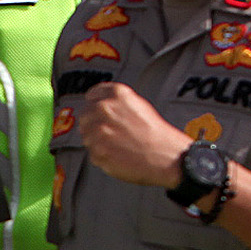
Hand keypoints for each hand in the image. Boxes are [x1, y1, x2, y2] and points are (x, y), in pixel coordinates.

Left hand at [74, 82, 191, 189]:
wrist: (165, 155)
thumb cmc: (155, 133)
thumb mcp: (138, 105)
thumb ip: (116, 103)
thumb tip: (100, 106)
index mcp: (116, 94)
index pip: (92, 95)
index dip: (96, 105)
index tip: (98, 112)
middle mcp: (104, 109)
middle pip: (85, 115)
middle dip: (94, 124)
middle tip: (111, 133)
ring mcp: (98, 130)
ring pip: (86, 135)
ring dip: (97, 141)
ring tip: (118, 144)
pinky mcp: (96, 150)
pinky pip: (92, 152)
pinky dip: (101, 155)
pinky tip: (117, 154)